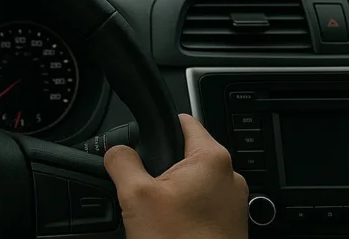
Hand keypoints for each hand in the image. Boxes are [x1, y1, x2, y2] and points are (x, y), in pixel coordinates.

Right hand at [105, 113, 248, 238]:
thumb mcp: (135, 196)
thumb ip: (122, 162)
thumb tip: (116, 151)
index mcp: (212, 158)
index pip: (184, 121)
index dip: (159, 126)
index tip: (145, 136)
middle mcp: (229, 177)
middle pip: (185, 155)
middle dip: (162, 169)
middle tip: (146, 191)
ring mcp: (232, 203)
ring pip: (192, 184)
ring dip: (173, 195)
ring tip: (159, 217)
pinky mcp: (228, 226)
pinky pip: (201, 206)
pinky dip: (184, 213)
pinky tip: (171, 230)